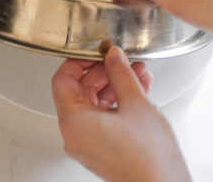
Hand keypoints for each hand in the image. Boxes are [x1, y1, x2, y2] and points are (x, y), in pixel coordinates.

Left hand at [52, 46, 187, 181]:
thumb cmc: (150, 159)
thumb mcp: (136, 104)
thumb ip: (120, 74)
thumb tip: (112, 56)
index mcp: (72, 121)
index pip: (62, 79)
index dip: (79, 61)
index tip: (96, 52)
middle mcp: (74, 135)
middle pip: (80, 91)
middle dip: (104, 73)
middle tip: (122, 61)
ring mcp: (87, 145)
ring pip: (95, 105)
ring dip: (115, 87)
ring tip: (137, 74)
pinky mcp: (102, 152)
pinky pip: (104, 120)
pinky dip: (118, 104)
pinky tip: (138, 92)